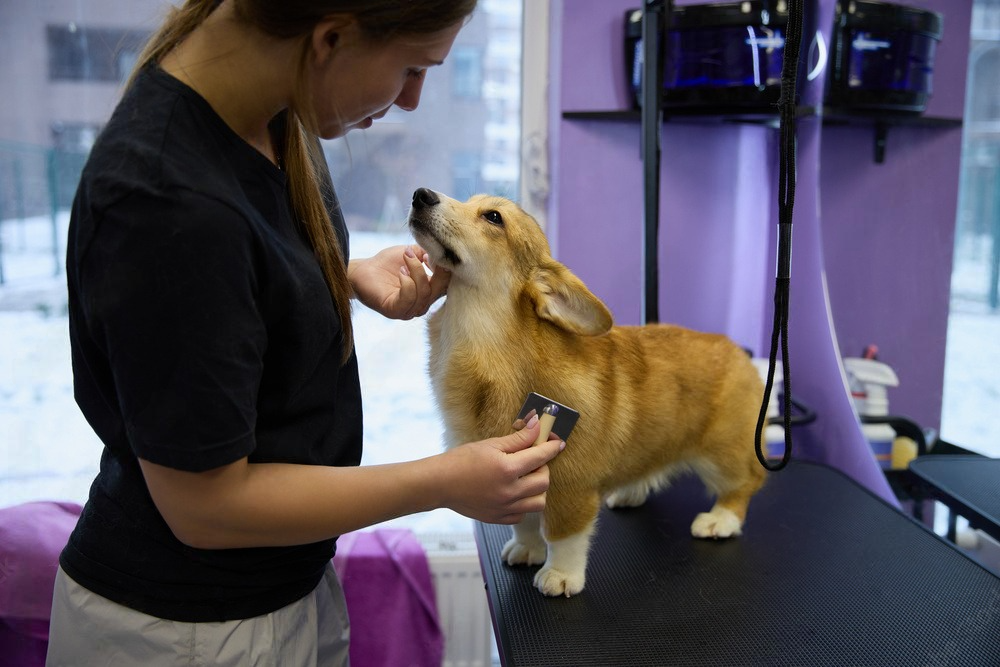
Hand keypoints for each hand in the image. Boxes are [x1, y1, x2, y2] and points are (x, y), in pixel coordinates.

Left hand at [349, 245, 449, 319]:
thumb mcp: (413, 253)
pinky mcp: (394, 311)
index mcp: (429, 293)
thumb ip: (429, 253)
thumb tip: (443, 253)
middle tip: (421, 254)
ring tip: (405, 258)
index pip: (448, 286)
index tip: (440, 253)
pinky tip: (400, 271)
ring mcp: (408, 310)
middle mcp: (421, 305)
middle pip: (440, 290)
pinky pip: (408, 297)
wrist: (362, 270)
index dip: (447, 269)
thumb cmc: (387, 263)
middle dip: (434, 269)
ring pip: (424, 293)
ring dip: (416, 271)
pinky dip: (407, 281)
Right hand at [438, 417, 564, 524]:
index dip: (552, 447)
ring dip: (538, 489)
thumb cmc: (461, 460)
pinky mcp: (498, 518)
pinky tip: (514, 492)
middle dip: (543, 467)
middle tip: (533, 459)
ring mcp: (504, 508)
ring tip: (526, 478)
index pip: (541, 456)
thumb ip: (519, 438)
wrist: (439, 483)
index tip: (558, 442)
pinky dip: (524, 503)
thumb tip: (538, 425)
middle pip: (544, 481)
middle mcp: (509, 491)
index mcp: (507, 469)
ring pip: (539, 503)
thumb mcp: (491, 444)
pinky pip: (522, 514)